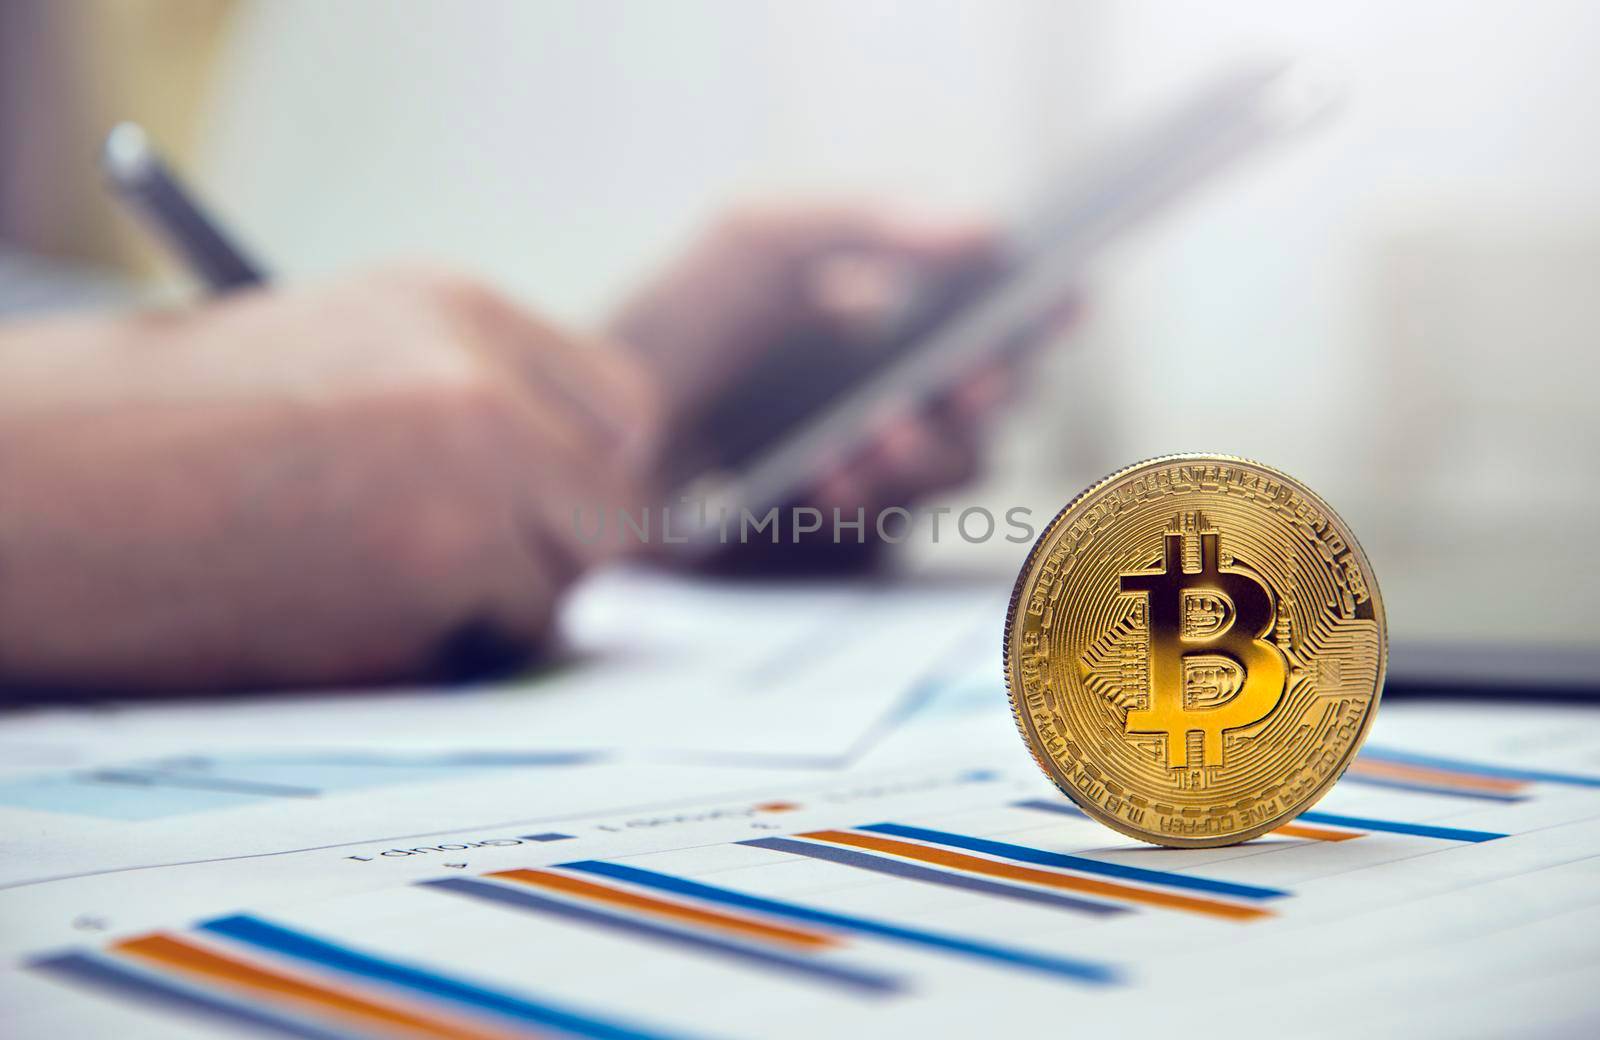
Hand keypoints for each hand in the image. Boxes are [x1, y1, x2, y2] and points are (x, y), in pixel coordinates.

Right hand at [0, 268, 659, 691]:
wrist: (32, 491)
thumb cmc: (158, 430)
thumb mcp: (338, 352)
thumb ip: (473, 398)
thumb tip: (581, 488)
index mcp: (458, 308)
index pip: (623, 408)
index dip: (588, 472)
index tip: (551, 507)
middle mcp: (482, 380)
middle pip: (614, 504)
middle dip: (559, 551)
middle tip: (473, 571)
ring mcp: (469, 475)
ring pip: (565, 586)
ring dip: (498, 608)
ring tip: (370, 582)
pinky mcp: (435, 577)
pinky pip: (497, 647)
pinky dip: (440, 654)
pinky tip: (338, 615)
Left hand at [609, 205, 1064, 561]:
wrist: (589, 436)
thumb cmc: (677, 328)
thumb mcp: (759, 242)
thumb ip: (867, 220)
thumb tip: (989, 228)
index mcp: (892, 321)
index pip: (992, 315)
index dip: (1038, 309)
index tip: (1064, 297)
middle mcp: (898, 395)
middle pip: (996, 395)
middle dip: (991, 384)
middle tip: (970, 375)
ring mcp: (876, 469)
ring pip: (962, 462)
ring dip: (930, 444)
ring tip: (878, 430)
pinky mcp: (844, 536)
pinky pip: (897, 521)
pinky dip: (875, 492)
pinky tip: (833, 475)